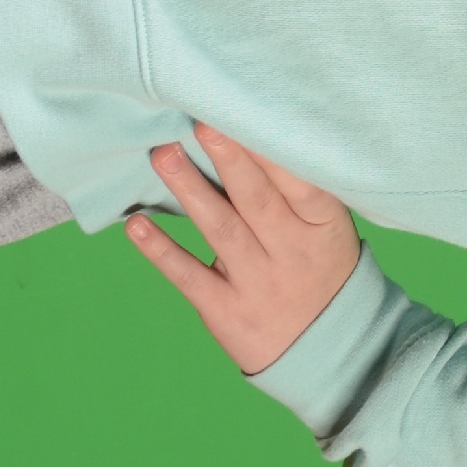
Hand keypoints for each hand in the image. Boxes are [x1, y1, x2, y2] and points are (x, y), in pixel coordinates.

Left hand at [126, 126, 363, 374]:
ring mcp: (258, 284)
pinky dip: (161, 251)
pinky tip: (135, 225)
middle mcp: (291, 254)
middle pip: (257, 201)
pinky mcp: (226, 311)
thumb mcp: (327, 229)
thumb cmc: (321, 267)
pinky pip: (189, 277)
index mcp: (322, 226)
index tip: (241, 115)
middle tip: (200, 122)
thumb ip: (299, 188)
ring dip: (189, 191)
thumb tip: (255, 127)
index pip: (300, 183)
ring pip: (221, 230)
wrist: (330, 352)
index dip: (270, 150)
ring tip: (163, 154)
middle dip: (229, 160)